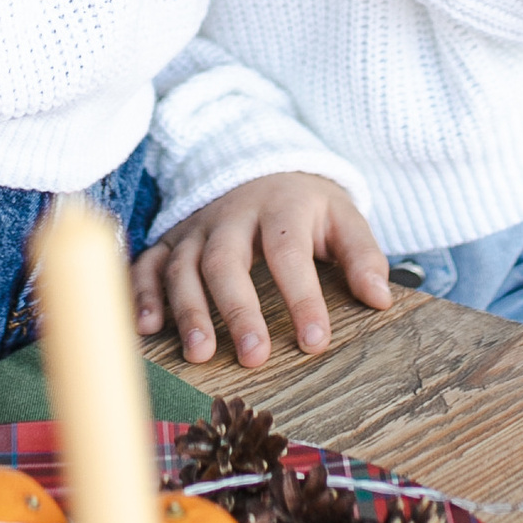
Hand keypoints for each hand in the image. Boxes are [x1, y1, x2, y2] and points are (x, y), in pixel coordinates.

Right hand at [132, 172, 394, 367]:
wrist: (261, 165)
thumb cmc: (306, 206)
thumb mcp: (344, 217)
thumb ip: (362, 255)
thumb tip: (380, 297)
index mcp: (281, 208)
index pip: (289, 252)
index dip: (301, 297)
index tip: (315, 340)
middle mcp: (231, 216)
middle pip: (226, 260)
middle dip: (237, 310)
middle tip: (253, 357)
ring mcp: (196, 228)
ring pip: (183, 266)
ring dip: (188, 310)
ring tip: (200, 353)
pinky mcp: (171, 239)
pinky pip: (148, 263)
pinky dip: (142, 293)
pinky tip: (147, 328)